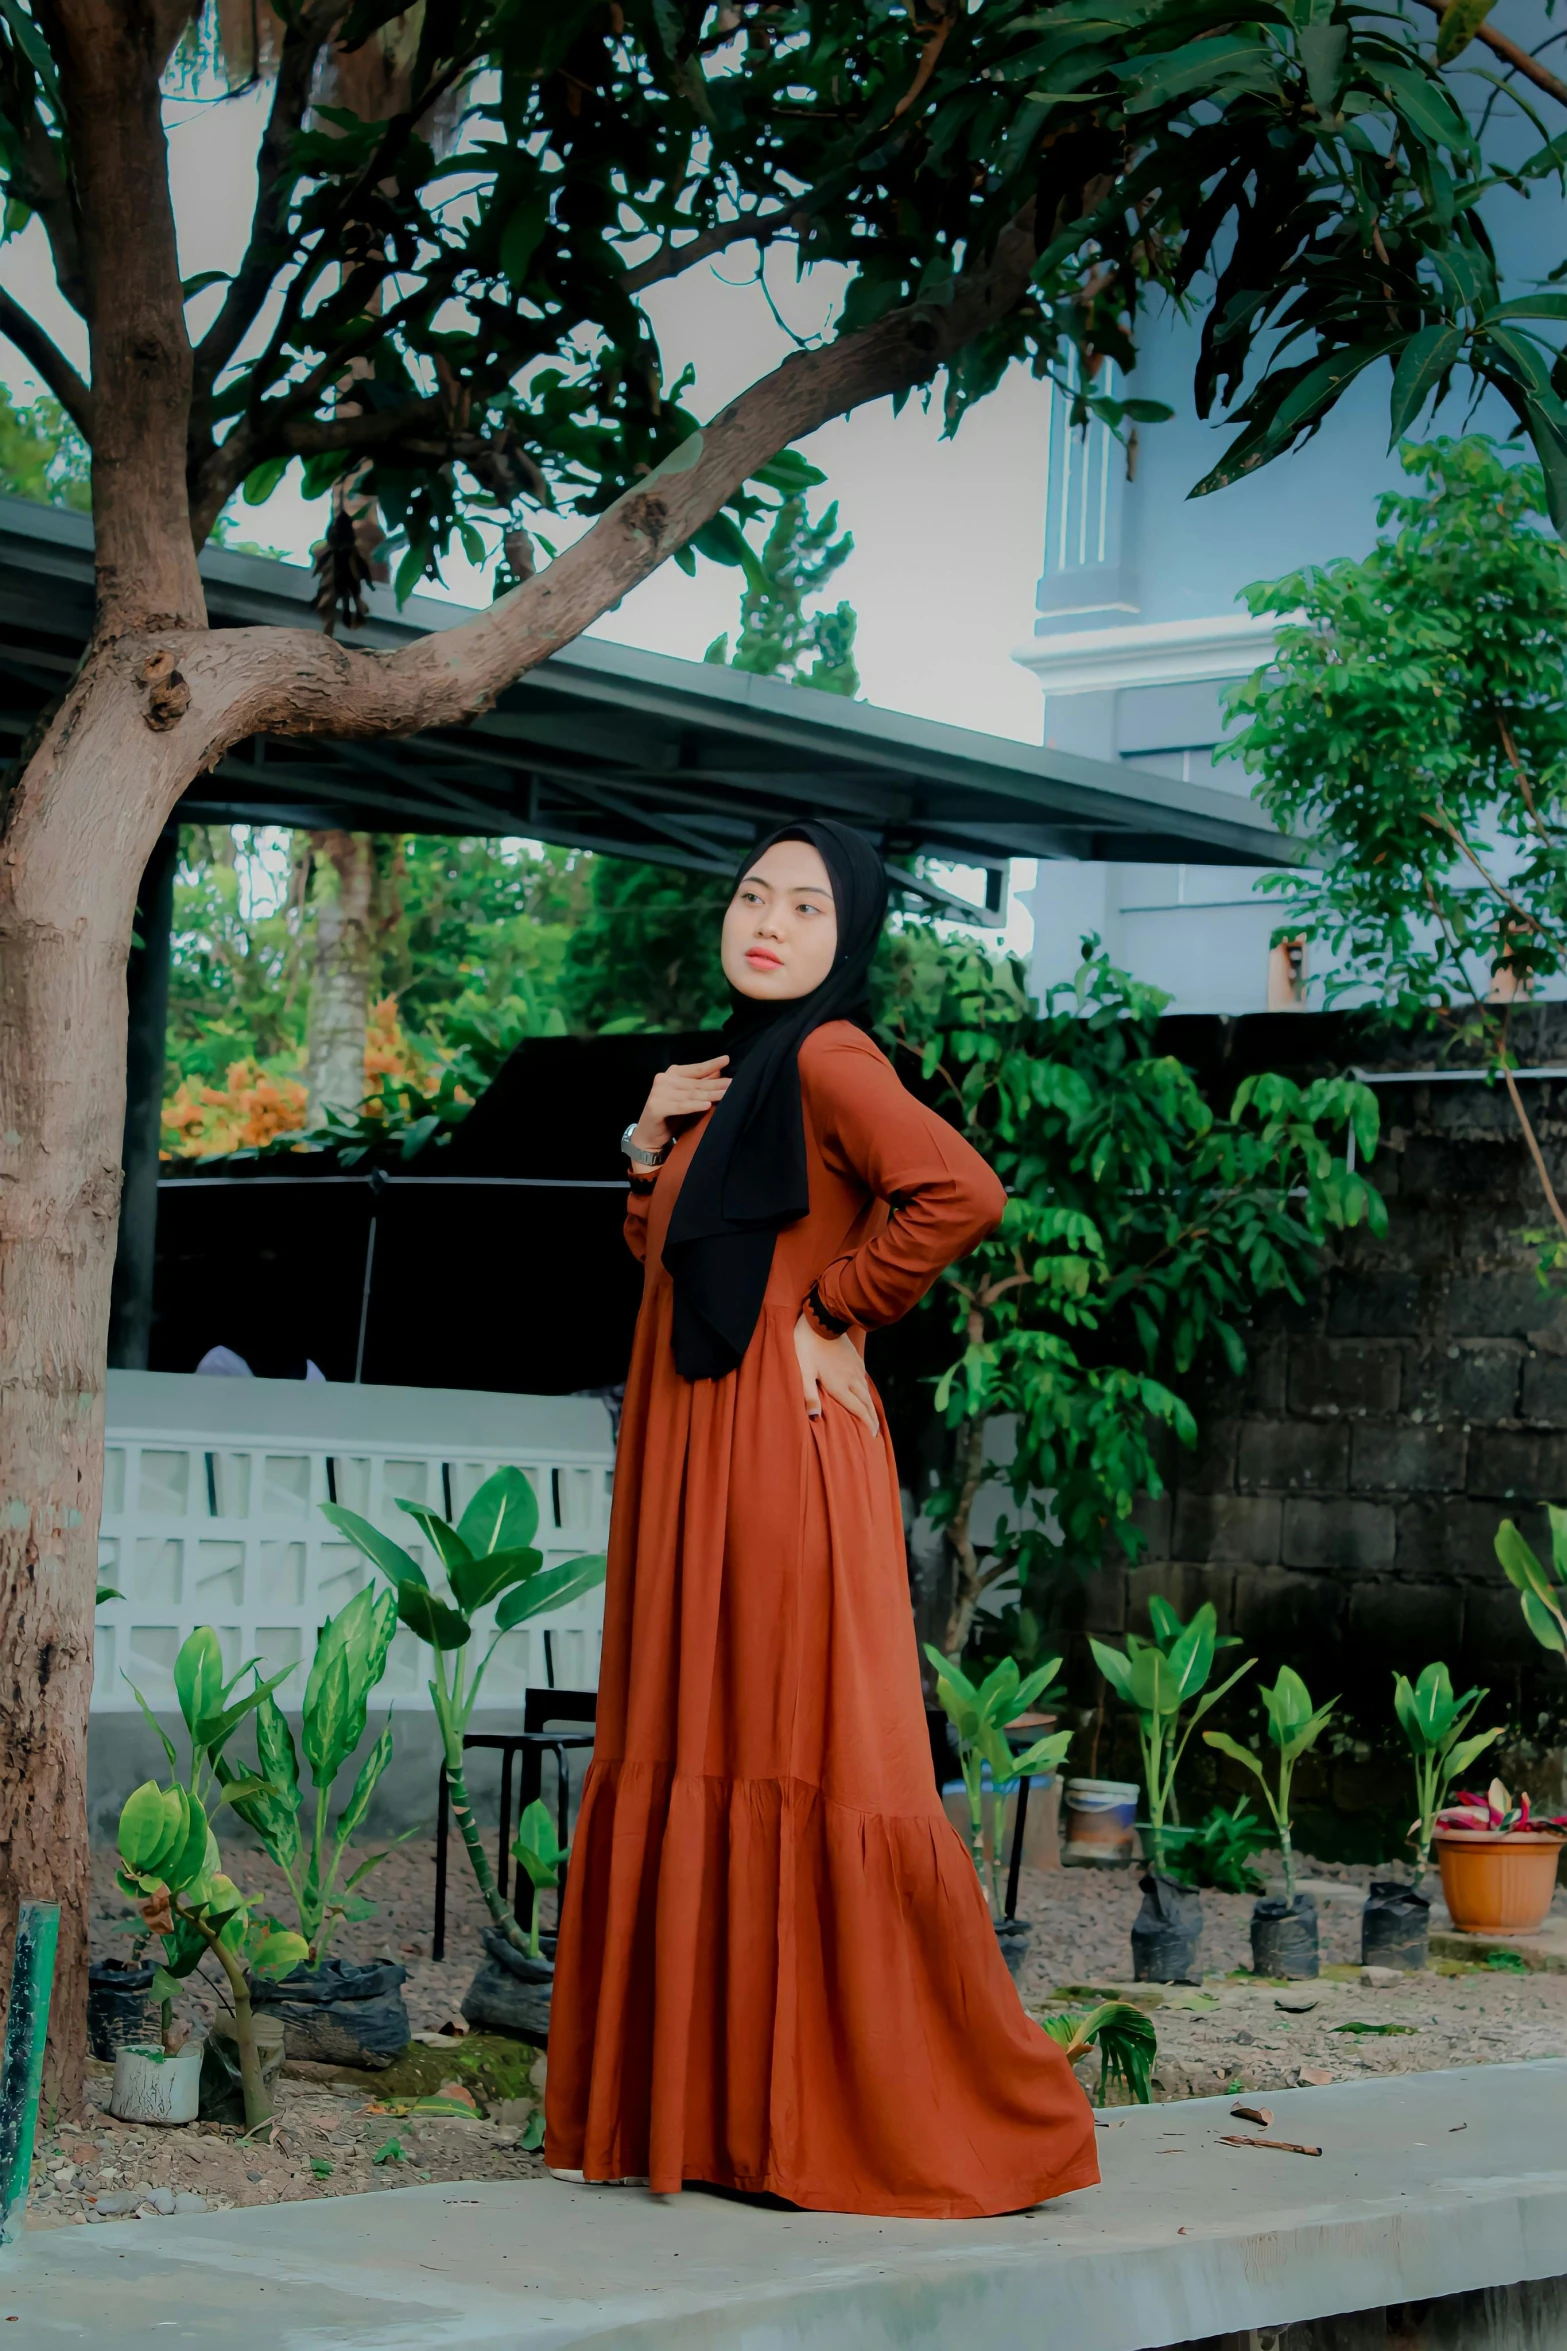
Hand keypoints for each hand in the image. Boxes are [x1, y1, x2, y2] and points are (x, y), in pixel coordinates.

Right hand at [630, 1056, 729, 1152]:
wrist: (649, 1135)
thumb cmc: (671, 1115)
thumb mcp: (688, 1097)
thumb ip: (700, 1085)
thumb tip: (720, 1073)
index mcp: (672, 1073)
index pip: (696, 1068)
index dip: (711, 1064)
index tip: (726, 1059)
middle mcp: (664, 1079)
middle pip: (696, 1083)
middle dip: (716, 1084)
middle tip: (733, 1084)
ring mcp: (659, 1092)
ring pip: (691, 1094)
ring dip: (710, 1095)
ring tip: (726, 1094)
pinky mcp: (656, 1106)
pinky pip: (680, 1106)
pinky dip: (694, 1106)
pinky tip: (707, 1105)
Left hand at [794, 1314, 878, 1435]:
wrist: (822, 1318)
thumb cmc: (807, 1345)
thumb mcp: (803, 1370)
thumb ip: (808, 1394)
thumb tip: (814, 1417)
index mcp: (839, 1385)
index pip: (857, 1409)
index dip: (866, 1424)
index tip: (872, 1436)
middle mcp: (852, 1379)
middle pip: (866, 1403)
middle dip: (872, 1418)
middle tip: (876, 1432)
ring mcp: (855, 1367)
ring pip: (867, 1391)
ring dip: (871, 1406)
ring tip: (873, 1417)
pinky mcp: (855, 1358)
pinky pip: (864, 1379)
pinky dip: (867, 1391)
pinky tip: (865, 1392)